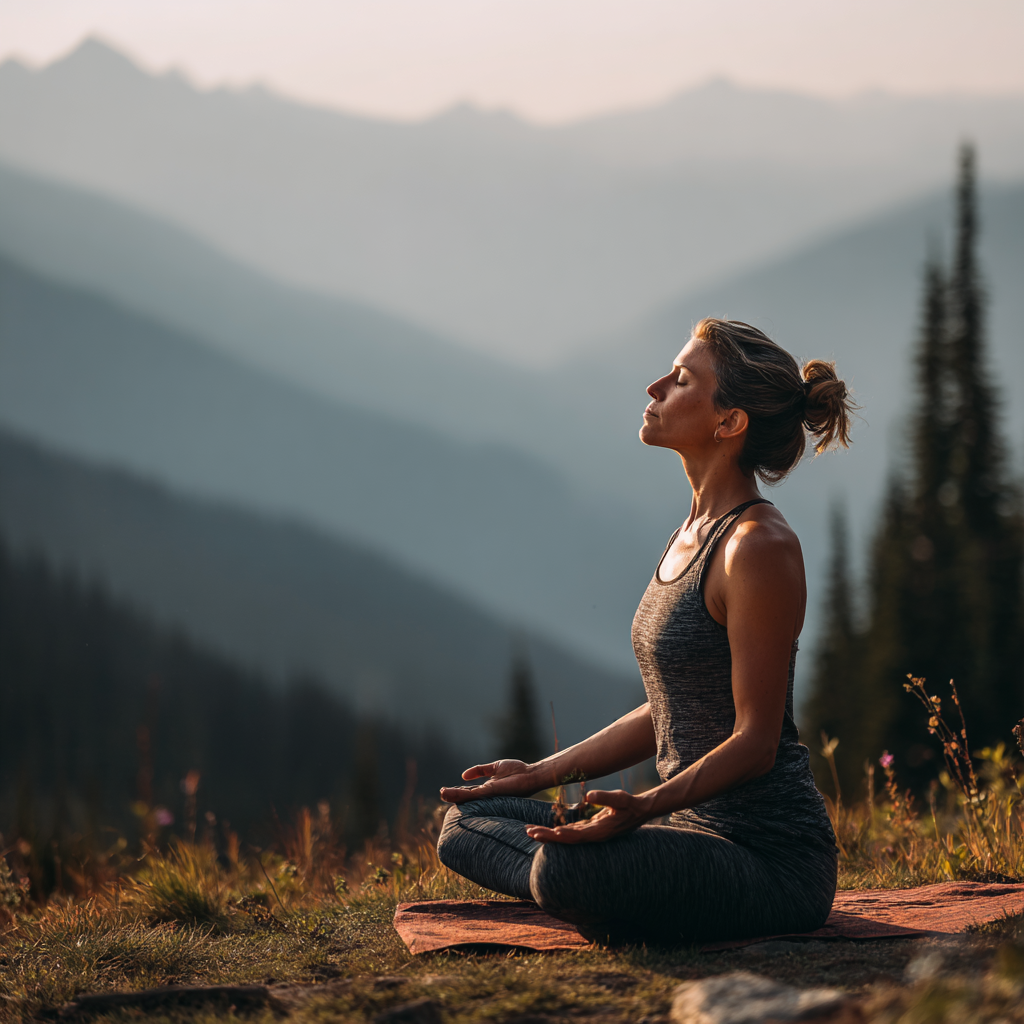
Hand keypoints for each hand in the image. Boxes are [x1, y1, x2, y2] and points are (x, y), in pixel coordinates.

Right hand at [440, 759, 544, 803]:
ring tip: (442, 794)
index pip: (469, 791)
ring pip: (467, 797)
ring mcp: (487, 794)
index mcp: (487, 787)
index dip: (458, 791)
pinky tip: (452, 792)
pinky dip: (461, 794)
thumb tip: (463, 776)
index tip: (446, 791)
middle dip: (454, 795)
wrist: (529, 775)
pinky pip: (473, 794)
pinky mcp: (490, 792)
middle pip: (466, 796)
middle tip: (442, 794)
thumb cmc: (517, 771)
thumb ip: (480, 770)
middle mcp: (486, 793)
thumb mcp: (495, 767)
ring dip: (454, 796)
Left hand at [525, 789, 651, 843]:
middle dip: (547, 837)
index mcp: (599, 831)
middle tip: (529, 832)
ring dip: (548, 835)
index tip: (548, 833)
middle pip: (566, 839)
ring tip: (530, 831)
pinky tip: (546, 831)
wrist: (640, 812)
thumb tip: (589, 795)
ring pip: (566, 837)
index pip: (577, 836)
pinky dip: (557, 832)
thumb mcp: (621, 799)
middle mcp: (593, 836)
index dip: (562, 836)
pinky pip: (570, 833)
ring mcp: (591, 834)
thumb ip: (605, 797)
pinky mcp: (590, 829)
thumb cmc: (630, 804)